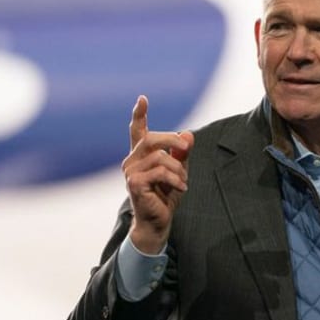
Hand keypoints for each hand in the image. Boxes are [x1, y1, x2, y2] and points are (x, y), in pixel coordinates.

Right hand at [122, 95, 193, 253]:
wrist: (158, 221)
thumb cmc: (166, 196)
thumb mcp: (179, 171)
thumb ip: (183, 153)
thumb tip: (189, 134)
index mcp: (141, 155)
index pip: (137, 131)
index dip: (139, 114)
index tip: (143, 98)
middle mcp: (132, 161)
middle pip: (153, 139)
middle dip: (173, 141)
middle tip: (187, 148)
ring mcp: (130, 172)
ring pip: (160, 156)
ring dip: (178, 168)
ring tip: (183, 181)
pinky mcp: (134, 183)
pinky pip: (160, 172)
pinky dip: (175, 179)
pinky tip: (181, 188)